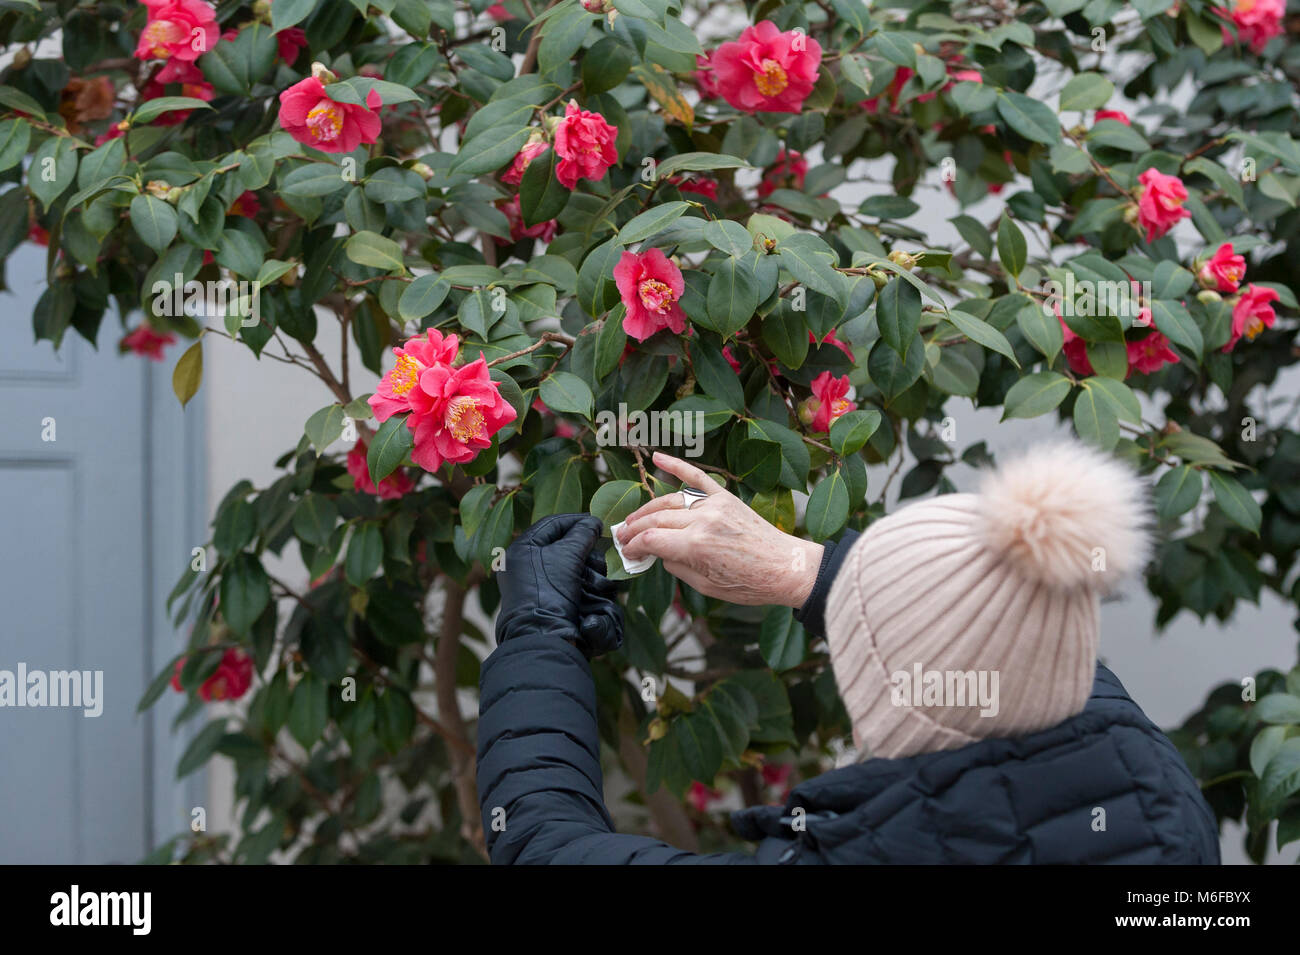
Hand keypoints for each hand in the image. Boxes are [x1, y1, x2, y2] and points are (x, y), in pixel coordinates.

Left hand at [495, 514, 623, 657]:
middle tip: (596, 558)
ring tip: (595, 581)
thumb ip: (582, 534)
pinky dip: (588, 588)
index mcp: (522, 550)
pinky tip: (594, 594)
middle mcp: (529, 566)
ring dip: (591, 573)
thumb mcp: (566, 556)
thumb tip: (593, 522)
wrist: (544, 638)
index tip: (598, 522)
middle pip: (566, 547)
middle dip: (586, 553)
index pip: (552, 524)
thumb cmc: (549, 592)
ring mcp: (541, 587)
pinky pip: (577, 586)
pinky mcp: (554, 603)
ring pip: (575, 568)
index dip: (576, 521)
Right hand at [616, 452, 823, 607]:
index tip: (626, 552)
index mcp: (695, 546)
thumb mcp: (705, 586)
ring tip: (632, 519)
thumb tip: (660, 553)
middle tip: (621, 536)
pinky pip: (697, 477)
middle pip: (656, 519)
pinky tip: (657, 457)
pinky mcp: (726, 497)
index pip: (650, 540)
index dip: (633, 546)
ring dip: (647, 509)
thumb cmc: (749, 584)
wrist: (786, 567)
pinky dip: (676, 465)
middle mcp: (702, 520)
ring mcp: (714, 505)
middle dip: (634, 529)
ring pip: (670, 500)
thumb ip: (677, 566)